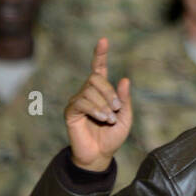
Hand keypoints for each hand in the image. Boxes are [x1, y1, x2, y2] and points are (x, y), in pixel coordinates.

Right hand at [64, 38, 132, 171]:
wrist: (100, 155)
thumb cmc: (112, 136)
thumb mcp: (125, 117)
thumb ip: (124, 99)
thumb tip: (125, 79)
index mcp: (101, 91)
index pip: (98, 68)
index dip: (100, 54)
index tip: (103, 40)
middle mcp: (87, 92)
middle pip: (95, 78)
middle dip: (109, 91)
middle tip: (116, 109)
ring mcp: (77, 101)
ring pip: (89, 90)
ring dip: (104, 104)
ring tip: (109, 119)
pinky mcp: (70, 112)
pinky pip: (82, 102)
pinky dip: (95, 109)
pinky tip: (102, 118)